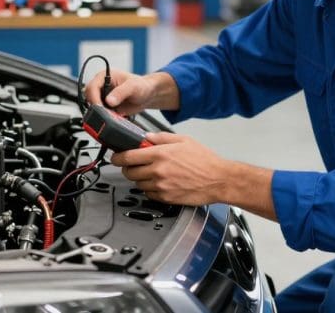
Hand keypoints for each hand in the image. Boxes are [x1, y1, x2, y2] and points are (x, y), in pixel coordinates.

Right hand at [84, 69, 157, 114]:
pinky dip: (105, 118)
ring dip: (100, 114)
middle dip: (96, 107)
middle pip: (89, 98)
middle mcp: (101, 86)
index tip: (99, 107)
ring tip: (112, 116)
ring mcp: (103, 98)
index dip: (94, 98)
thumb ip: (121, 92)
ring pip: (93, 108)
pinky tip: (113, 118)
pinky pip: (100, 115)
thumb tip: (109, 101)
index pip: (92, 87)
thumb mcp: (133, 86)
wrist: (147, 95)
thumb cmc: (141, 85)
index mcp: (104, 76)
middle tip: (106, 114)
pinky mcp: (106, 108)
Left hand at [110, 132, 230, 204]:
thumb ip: (162, 137)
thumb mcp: (184, 140)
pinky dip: (150, 188)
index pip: (128, 156)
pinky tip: (159, 182)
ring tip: (150, 172)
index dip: (117, 157)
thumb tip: (147, 137)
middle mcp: (158, 171)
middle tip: (132, 164)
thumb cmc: (205, 160)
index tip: (116, 157)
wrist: (219, 179)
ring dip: (139, 178)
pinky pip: (148, 194)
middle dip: (127, 167)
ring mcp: (161, 186)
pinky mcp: (166, 198)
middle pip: (129, 172)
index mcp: (160, 154)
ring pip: (137, 183)